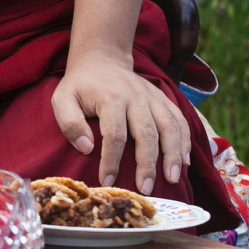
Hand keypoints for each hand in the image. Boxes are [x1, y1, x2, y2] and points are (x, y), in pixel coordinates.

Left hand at [50, 55, 189, 194]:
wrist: (101, 59)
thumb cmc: (80, 85)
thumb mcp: (62, 99)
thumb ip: (69, 122)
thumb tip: (86, 148)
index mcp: (110, 98)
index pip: (115, 134)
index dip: (112, 160)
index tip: (107, 181)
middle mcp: (136, 97)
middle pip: (147, 134)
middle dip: (147, 164)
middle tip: (145, 189)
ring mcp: (153, 97)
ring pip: (170, 127)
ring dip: (173, 155)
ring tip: (172, 179)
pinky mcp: (163, 99)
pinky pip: (179, 120)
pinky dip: (185, 141)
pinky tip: (185, 162)